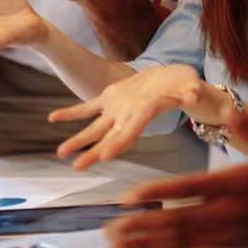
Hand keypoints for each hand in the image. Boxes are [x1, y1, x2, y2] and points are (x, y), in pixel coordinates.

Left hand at [49, 64, 223, 169]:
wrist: (176, 80)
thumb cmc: (190, 85)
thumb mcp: (193, 86)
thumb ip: (192, 92)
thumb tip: (194, 94)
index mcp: (147, 113)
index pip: (132, 130)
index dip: (120, 142)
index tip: (106, 156)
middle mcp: (130, 117)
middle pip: (110, 137)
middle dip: (93, 151)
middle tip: (76, 167)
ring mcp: (119, 109)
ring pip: (96, 127)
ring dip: (78, 140)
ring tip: (60, 153)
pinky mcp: (112, 97)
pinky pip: (88, 107)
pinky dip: (72, 112)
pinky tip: (53, 118)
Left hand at [104, 109, 247, 247]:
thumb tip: (229, 108)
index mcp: (237, 184)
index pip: (189, 189)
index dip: (156, 194)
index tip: (128, 198)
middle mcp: (231, 213)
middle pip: (178, 221)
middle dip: (141, 227)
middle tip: (110, 231)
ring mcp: (233, 233)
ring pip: (184, 241)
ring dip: (149, 244)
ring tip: (120, 246)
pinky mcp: (239, 246)